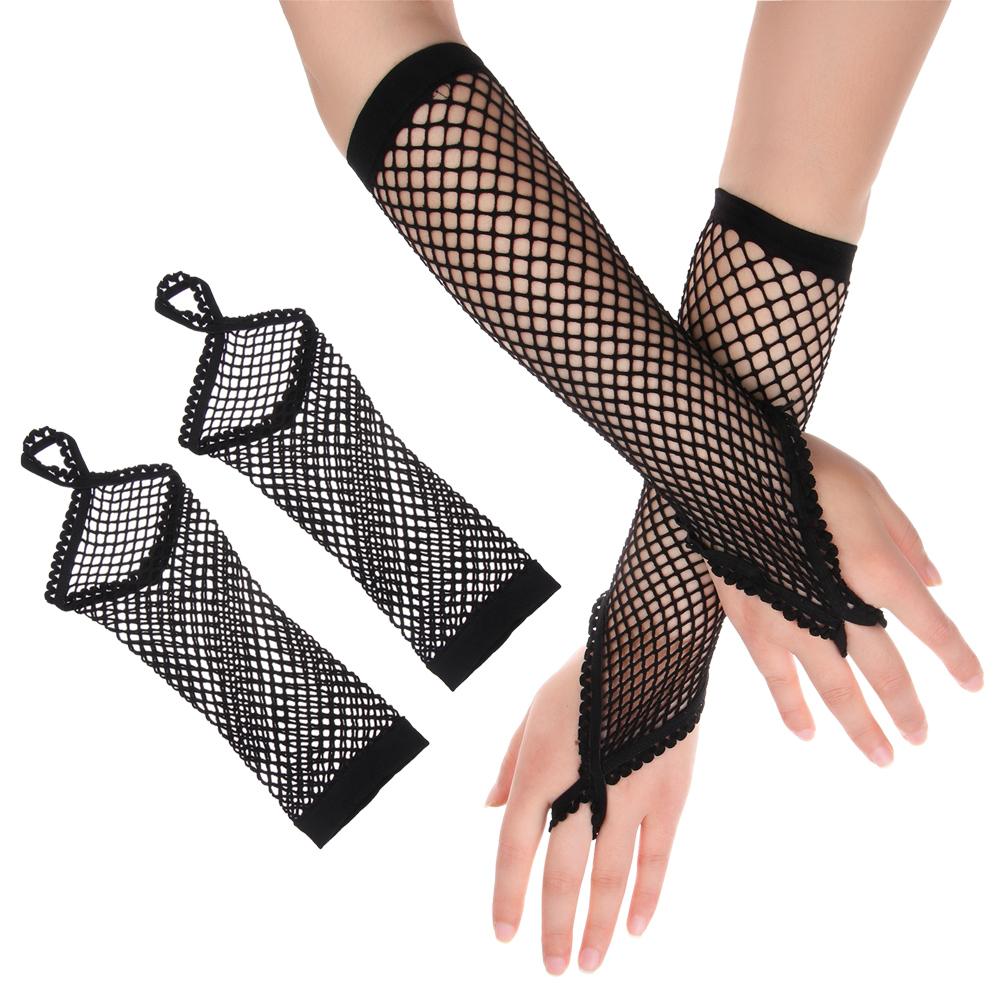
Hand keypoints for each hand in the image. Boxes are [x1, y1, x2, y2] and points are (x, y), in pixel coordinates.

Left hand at [487, 651, 697, 974]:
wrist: (648, 642)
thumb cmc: (584, 676)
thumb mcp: (533, 710)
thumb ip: (511, 763)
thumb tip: (489, 808)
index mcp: (541, 766)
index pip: (515, 846)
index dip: (508, 893)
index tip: (504, 934)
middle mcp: (583, 788)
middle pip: (562, 871)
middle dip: (553, 924)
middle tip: (551, 968)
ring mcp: (630, 793)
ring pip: (610, 875)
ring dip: (597, 924)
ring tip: (587, 963)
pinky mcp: (669, 793)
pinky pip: (657, 856)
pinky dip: (647, 895)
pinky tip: (635, 928)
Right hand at [716, 433, 982, 763]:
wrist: (724, 465)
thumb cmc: (801, 467)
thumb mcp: (868, 488)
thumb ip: (905, 539)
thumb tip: (936, 581)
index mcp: (875, 570)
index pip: (930, 627)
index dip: (957, 657)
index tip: (975, 685)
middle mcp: (838, 607)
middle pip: (884, 671)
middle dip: (907, 707)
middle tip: (920, 739)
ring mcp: (792, 621)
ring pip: (833, 688)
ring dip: (860, 725)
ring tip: (882, 757)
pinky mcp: (752, 621)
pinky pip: (776, 677)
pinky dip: (793, 707)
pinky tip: (808, 733)